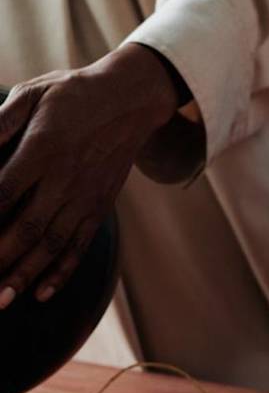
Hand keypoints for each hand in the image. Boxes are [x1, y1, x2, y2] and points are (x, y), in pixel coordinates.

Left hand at [0, 44, 181, 307]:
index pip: (4, 190)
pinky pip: (80, 245)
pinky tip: (42, 292)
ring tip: (4, 299)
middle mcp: (67, 178)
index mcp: (44, 148)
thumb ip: (0, 122)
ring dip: (27, 274)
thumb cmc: (72, 94)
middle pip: (29, 228)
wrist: (131, 100)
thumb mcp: (32, 94)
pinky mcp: (99, 206)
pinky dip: (62, 271)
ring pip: (53, 244)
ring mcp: (87, 196)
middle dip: (1, 260)